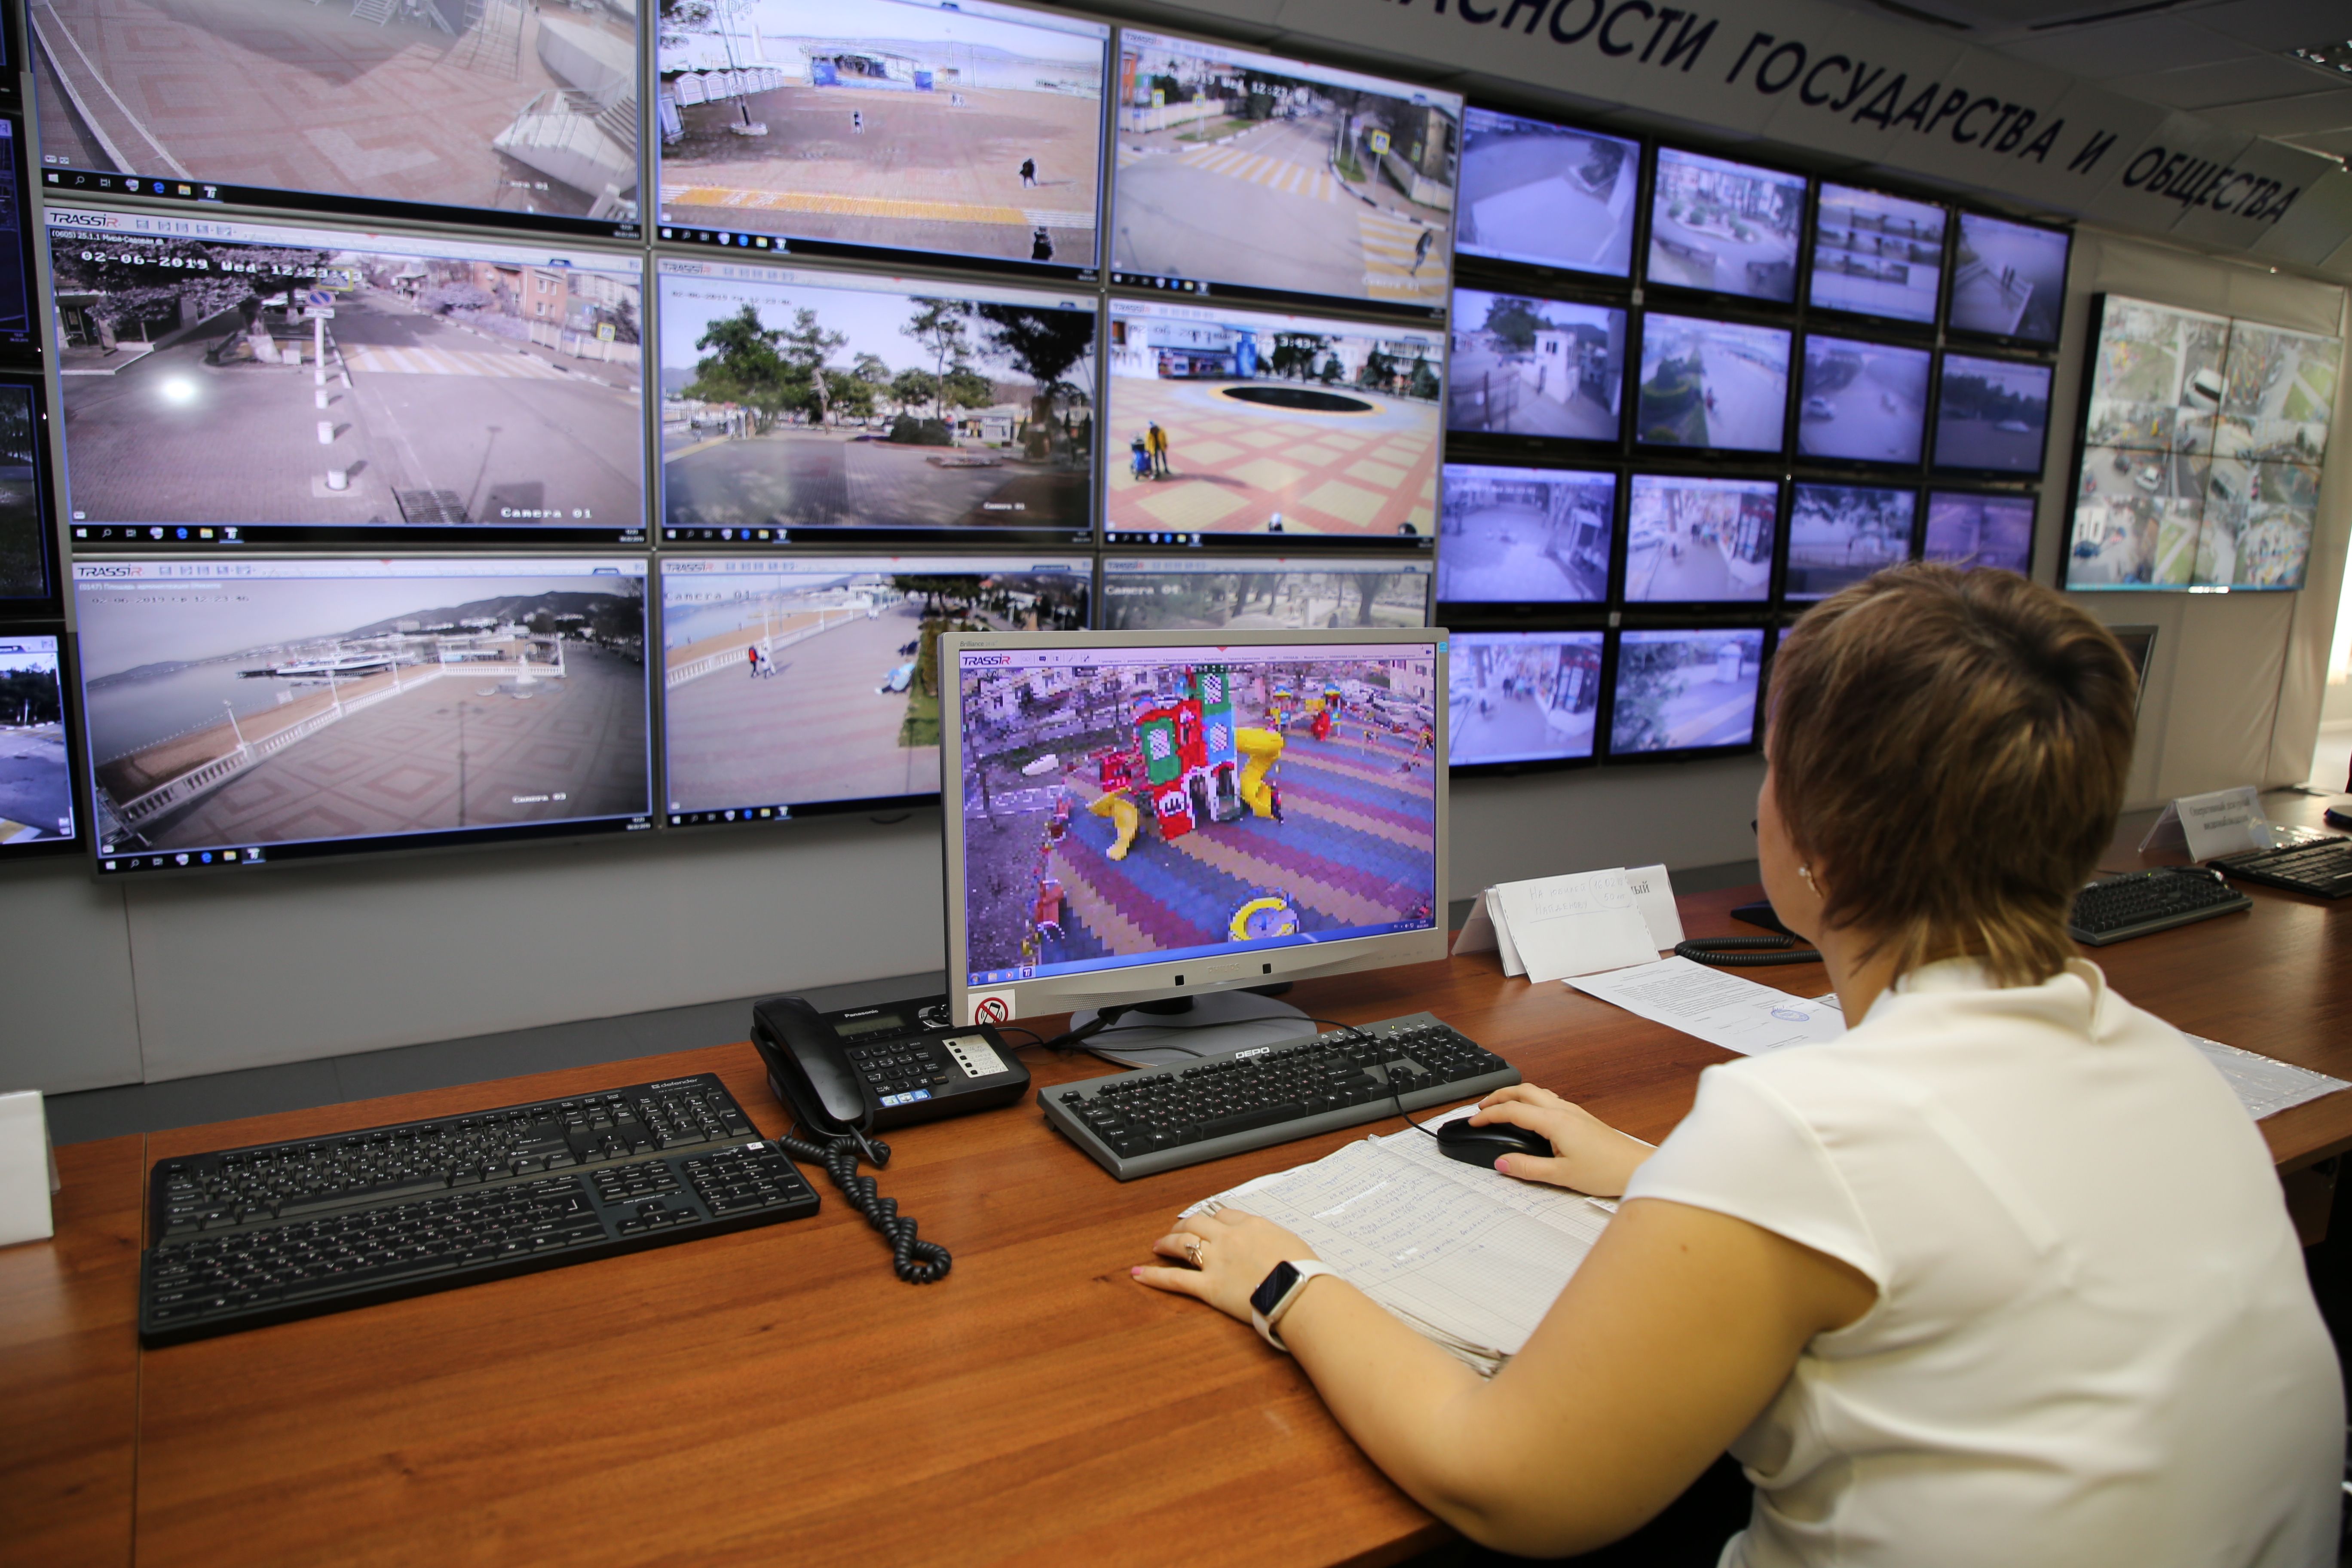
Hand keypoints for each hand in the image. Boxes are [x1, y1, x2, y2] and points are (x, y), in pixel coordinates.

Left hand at [1134, 1206, 1318, 1323]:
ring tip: (1158, 1246)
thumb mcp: (1293, 1243)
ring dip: (1167, 1242)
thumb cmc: (1304, 1271)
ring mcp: (1216, 1261)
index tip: (1208, 1222)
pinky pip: (1175, 1279)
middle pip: (1197, 1223)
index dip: (1212, 1218)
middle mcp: (1229, 1238)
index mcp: (1251, 1225)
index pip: (1223, 1215)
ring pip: (1183, 1243)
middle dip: (1184, 1225)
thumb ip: (1274, 1239)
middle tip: (1176, 1230)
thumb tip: (1271, 1244)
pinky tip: (1138, 1274)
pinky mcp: (1209, 1287)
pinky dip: (1154, 1276)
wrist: (1300, 1292)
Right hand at [1469, 1085, 1651, 1196]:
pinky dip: (1530, 1099)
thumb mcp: (1560, 1175)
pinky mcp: (1580, 1116)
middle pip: (1522, 1090)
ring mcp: (1573, 1110)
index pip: (1512, 1110)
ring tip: (1501, 1107)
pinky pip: (1548, 1098)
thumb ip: (1527, 1168)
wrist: (1636, 1166)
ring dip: (1515, 1095)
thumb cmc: (1605, 1170)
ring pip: (1536, 1091)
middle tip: (1481, 1108)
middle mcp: (1563, 1110)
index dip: (1488, 1114)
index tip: (1474, 1121)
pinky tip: (1530, 1114)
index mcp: (1554, 1121)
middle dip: (1498, 1095)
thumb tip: (1501, 1163)